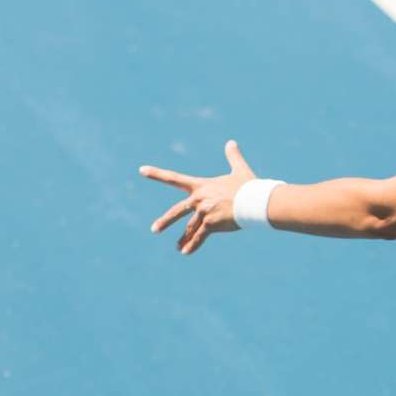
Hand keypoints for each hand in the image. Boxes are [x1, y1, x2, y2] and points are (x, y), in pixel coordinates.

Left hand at [143, 139, 256, 255]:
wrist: (255, 201)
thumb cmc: (248, 186)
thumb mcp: (239, 169)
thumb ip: (233, 157)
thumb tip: (231, 142)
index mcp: (201, 186)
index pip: (174, 178)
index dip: (156, 174)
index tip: (141, 170)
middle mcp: (198, 199)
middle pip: (177, 211)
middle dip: (165, 221)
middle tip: (154, 230)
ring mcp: (203, 212)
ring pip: (190, 228)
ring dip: (184, 239)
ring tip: (178, 248)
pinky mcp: (210, 224)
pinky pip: (199, 237)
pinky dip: (192, 245)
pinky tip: (186, 252)